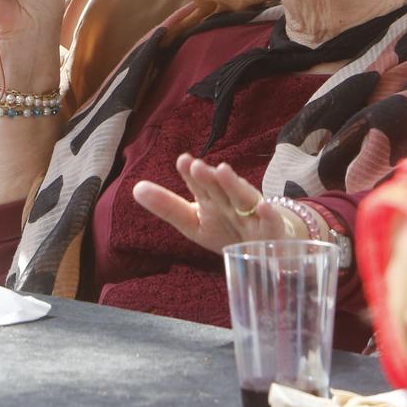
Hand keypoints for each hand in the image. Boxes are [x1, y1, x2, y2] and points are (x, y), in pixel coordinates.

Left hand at [132, 154, 302, 254]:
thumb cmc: (226, 230)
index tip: (182, 160)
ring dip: (233, 185)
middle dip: (208, 177)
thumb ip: (167, 206)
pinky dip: (269, 214)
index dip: (191, 175)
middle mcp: (230, 202)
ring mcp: (252, 215)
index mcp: (211, 199)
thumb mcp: (194, 221)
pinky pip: (271, 222)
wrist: (267, 246)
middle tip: (195, 165)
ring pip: (243, 198)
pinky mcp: (271, 230)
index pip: (199, 185)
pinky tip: (263, 206)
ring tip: (222, 170)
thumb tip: (135, 188)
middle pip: (219, 189)